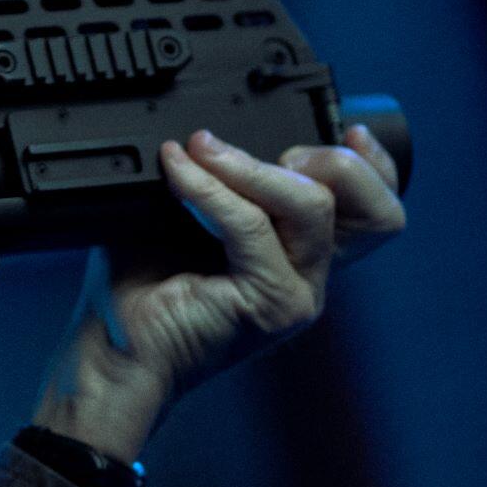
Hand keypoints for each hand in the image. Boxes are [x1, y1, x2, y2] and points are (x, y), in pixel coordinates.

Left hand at [33, 123, 407, 460]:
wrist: (111, 357)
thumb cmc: (136, 296)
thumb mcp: (178, 219)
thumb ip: (213, 181)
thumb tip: (206, 130)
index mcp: (298, 257)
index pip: (373, 211)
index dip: (374, 166)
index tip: (349, 130)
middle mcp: (308, 278)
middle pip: (368, 207)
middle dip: (326, 159)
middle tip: (264, 149)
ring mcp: (296, 295)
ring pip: (311, 206)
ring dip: (254, 166)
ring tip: (205, 151)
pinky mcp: (272, 304)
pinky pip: (252, 225)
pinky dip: (212, 190)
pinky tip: (180, 171)